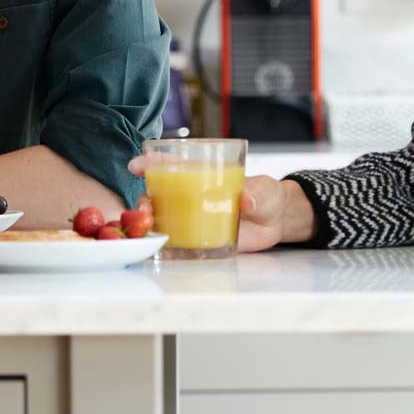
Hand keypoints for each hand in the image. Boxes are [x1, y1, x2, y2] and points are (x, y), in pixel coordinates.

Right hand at [121, 155, 313, 252]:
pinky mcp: (202, 238)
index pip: (173, 165)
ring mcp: (195, 218)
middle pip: (160, 195)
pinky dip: (166, 247)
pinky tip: (159, 251)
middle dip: (146, 200)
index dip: (152, 163)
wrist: (276, 220)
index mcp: (204, 175)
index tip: (136, 165)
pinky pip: (179, 243)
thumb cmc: (266, 195)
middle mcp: (193, 196)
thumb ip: (256, 194)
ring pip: (164, 219)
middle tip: (145, 208)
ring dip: (151, 225)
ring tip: (149, 231)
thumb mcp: (264, 190)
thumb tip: (246, 200)